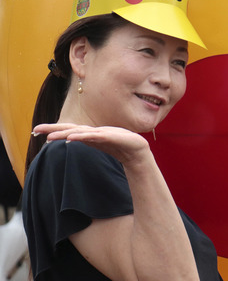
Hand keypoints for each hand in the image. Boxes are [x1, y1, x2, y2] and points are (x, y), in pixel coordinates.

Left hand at [32, 123, 150, 165]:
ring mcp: (102, 133)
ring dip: (64, 134)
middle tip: (36, 129)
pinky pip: (93, 136)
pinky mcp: (110, 136)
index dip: (53, 129)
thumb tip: (68, 140)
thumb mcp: (98, 144)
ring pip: (79, 132)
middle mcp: (93, 131)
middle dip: (53, 128)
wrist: (137, 152)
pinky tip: (71, 138)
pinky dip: (81, 136)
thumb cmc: (119, 147)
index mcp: (89, 133)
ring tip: (50, 137)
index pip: (68, 129)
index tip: (36, 130)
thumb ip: (85, 140)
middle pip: (70, 128)